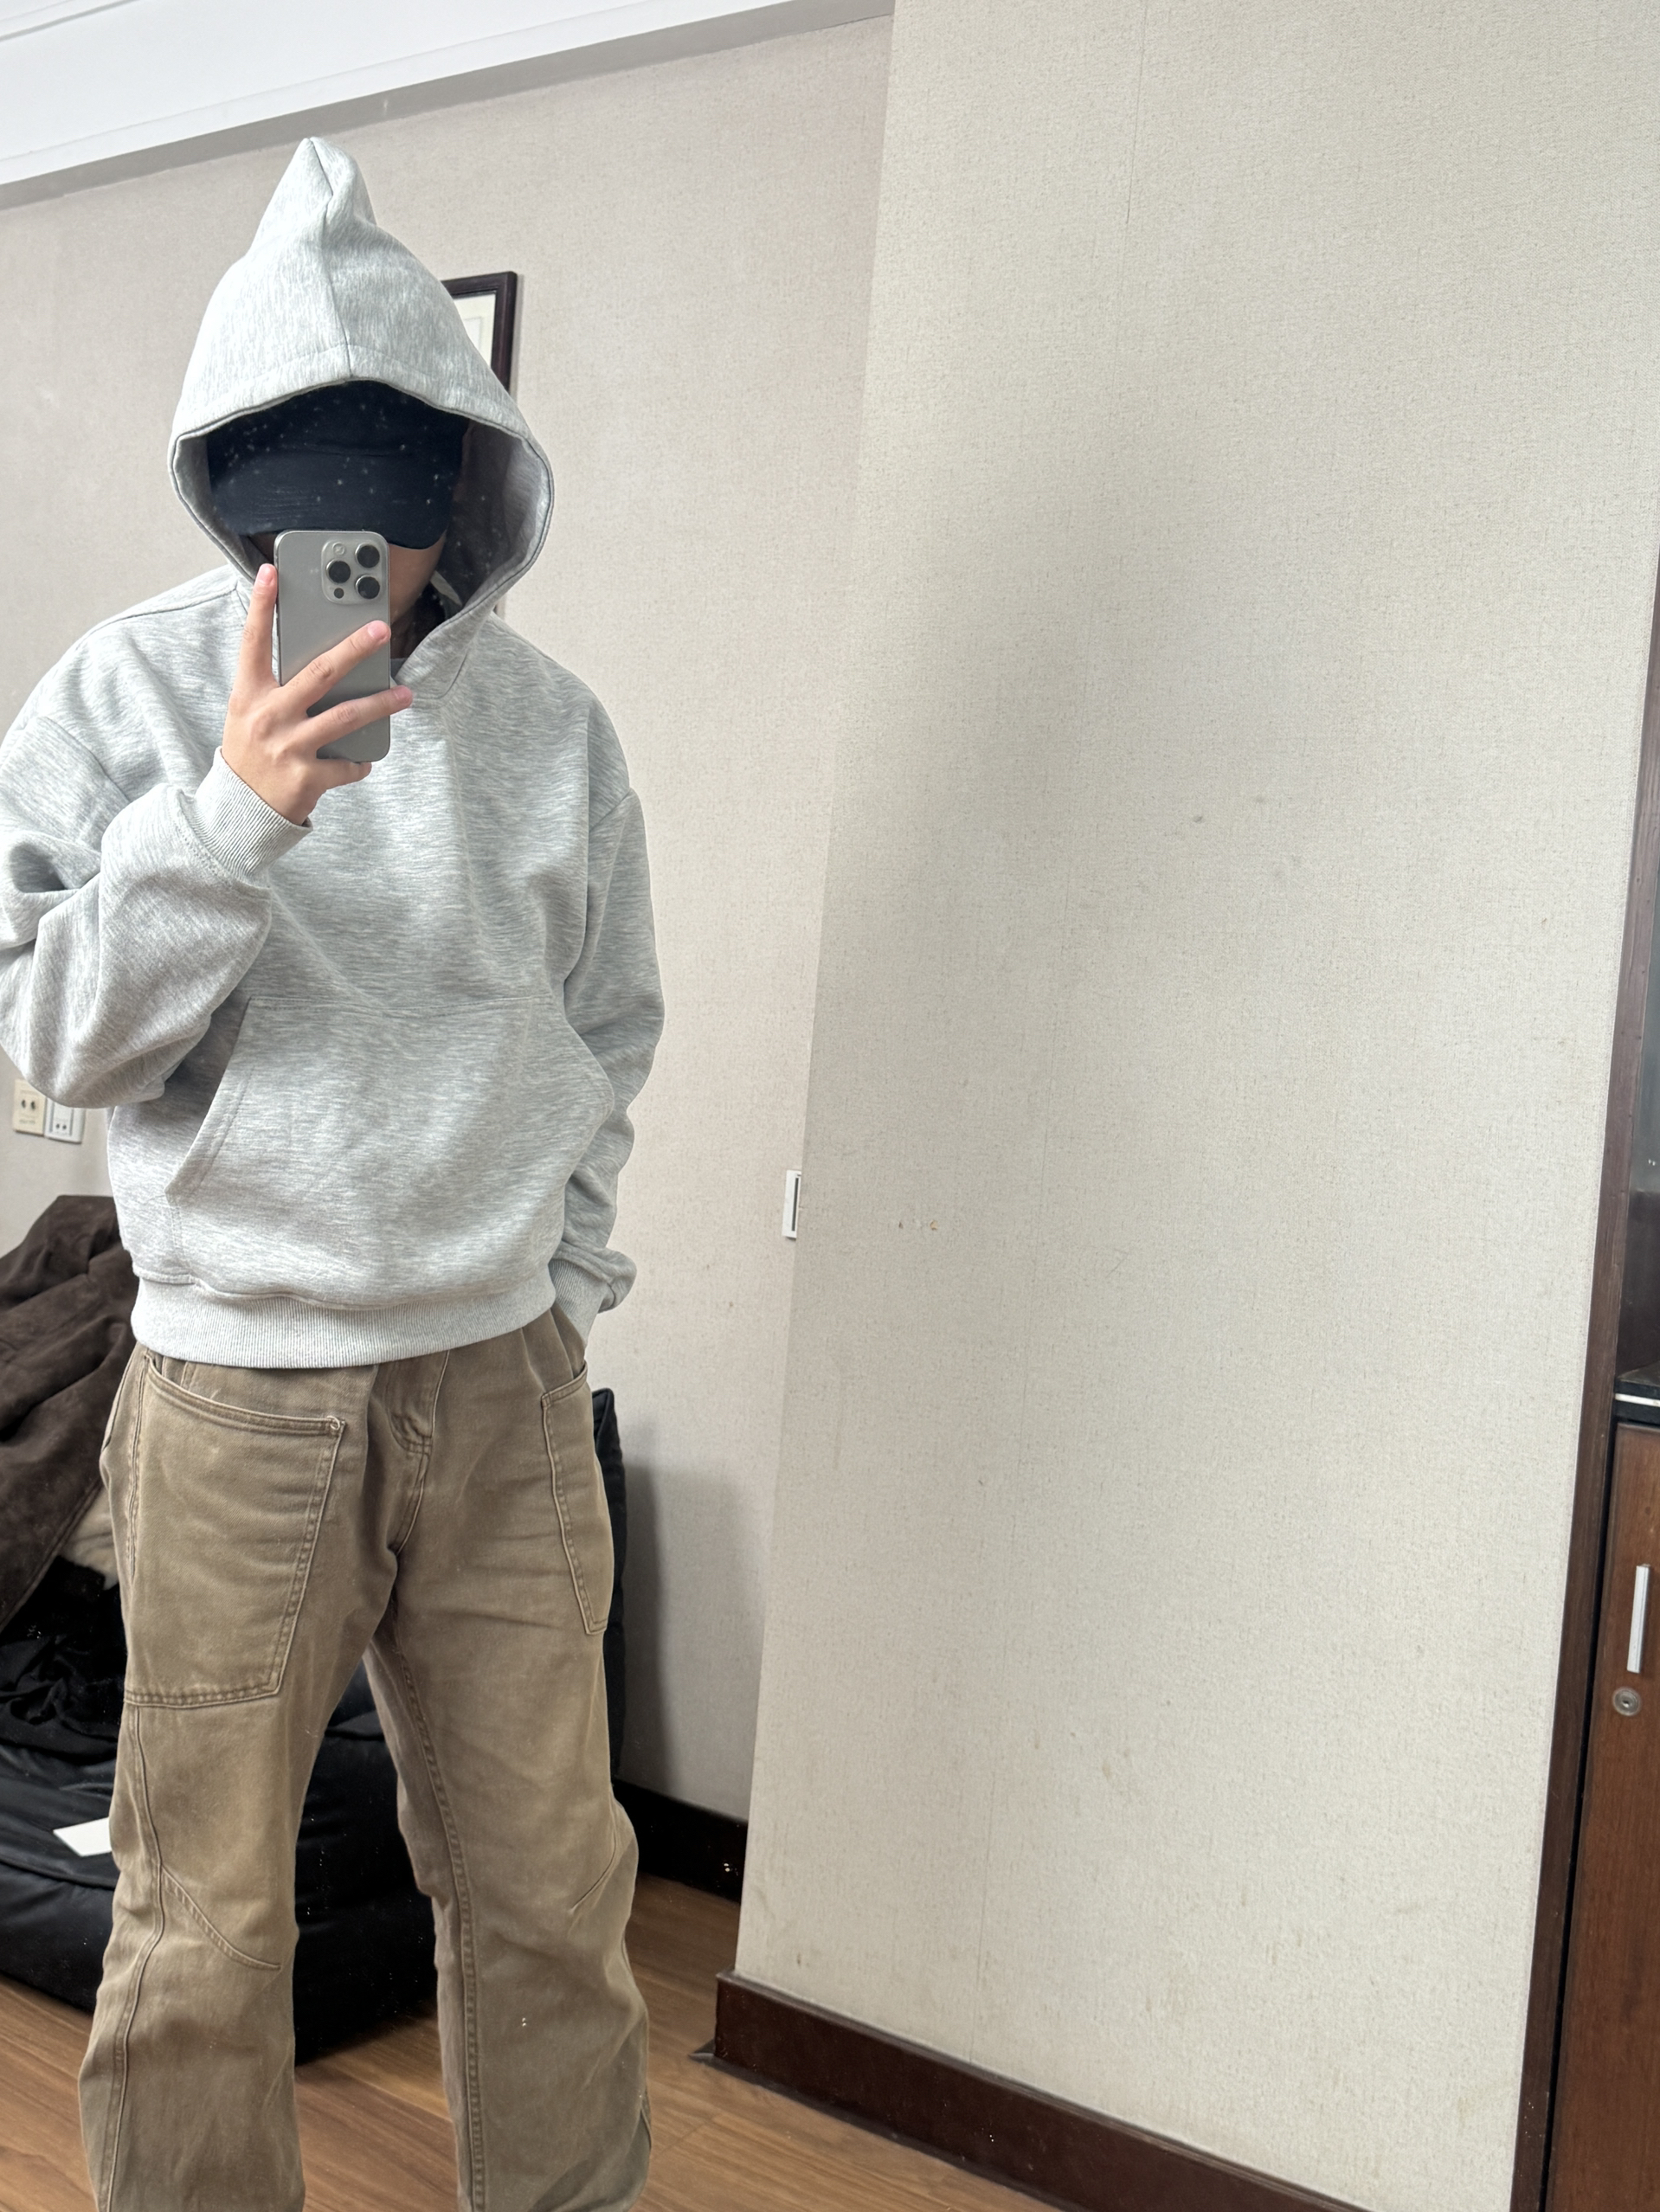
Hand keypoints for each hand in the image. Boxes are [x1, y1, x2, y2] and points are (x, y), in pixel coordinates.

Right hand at [221, 564, 412, 824]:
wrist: (238, 810)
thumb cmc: (250, 752)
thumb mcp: (251, 714)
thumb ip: (278, 688)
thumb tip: (327, 665)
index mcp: (249, 694)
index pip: (254, 641)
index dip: (263, 605)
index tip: (273, 572)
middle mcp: (269, 716)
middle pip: (320, 673)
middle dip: (354, 648)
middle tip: (381, 630)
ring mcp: (289, 746)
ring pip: (346, 716)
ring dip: (381, 704)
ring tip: (405, 695)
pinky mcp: (307, 776)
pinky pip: (348, 764)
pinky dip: (360, 762)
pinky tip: (363, 760)